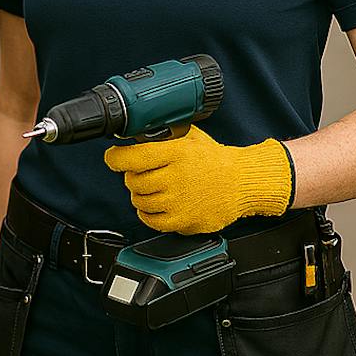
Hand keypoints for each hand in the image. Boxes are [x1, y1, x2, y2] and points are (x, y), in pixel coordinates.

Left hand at [104, 126, 293, 233]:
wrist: (242, 182)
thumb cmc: (215, 159)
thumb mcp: (188, 136)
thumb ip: (162, 135)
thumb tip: (134, 134)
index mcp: (176, 152)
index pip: (132, 157)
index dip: (116, 158)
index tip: (113, 157)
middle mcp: (176, 177)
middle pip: (133, 181)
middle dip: (133, 176)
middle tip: (142, 173)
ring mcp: (179, 201)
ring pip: (139, 201)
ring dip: (141, 194)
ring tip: (154, 187)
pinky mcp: (183, 221)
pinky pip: (151, 220)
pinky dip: (148, 213)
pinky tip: (157, 204)